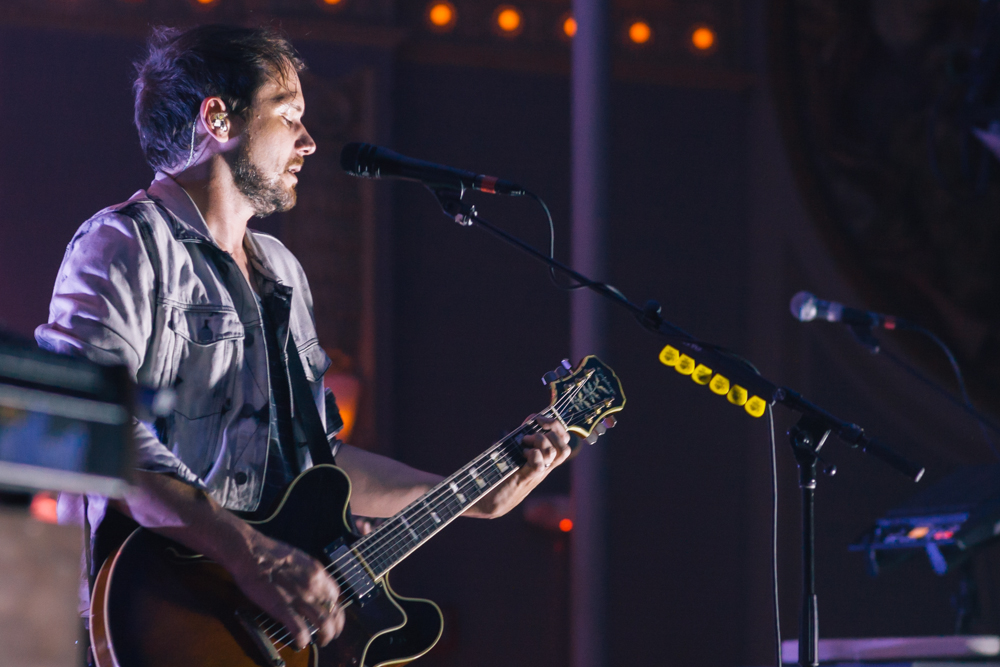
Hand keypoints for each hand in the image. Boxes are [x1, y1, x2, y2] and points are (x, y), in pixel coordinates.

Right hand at [231, 533, 344, 649]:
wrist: (250, 551)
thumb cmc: (270, 552)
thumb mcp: (298, 559)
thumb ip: (307, 574)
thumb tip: (309, 585)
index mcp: (318, 573)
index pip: (335, 595)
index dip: (333, 607)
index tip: (327, 613)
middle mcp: (314, 586)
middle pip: (335, 612)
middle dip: (335, 627)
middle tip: (330, 634)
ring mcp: (300, 597)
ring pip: (324, 624)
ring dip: (325, 636)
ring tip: (321, 642)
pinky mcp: (282, 607)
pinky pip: (300, 629)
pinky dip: (303, 639)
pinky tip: (301, 642)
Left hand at [471, 414, 571, 517]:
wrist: (487, 502)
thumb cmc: (497, 476)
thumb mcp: (514, 452)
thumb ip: (524, 438)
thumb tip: (530, 421)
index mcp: (544, 461)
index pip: (565, 442)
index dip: (558, 427)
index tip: (542, 420)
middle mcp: (545, 468)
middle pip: (565, 447)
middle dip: (552, 431)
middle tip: (533, 432)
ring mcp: (537, 474)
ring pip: (553, 452)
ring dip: (538, 440)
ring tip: (524, 442)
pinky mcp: (525, 478)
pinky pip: (539, 463)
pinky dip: (531, 453)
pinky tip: (521, 453)